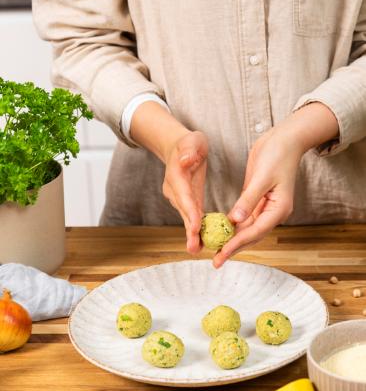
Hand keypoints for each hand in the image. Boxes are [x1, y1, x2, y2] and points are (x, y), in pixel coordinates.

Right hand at [162, 131, 207, 252]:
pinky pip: (191, 216)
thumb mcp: (192, 141)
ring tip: (197, 250)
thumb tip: (186, 160)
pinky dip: (195, 228)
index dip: (190, 212)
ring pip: (186, 217)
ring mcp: (178, 197)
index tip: (196, 226)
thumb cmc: (188, 143)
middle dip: (189, 230)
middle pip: (183, 211)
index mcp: (176, 175)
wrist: (177, 148)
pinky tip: (201, 242)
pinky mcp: (186, 201)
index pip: (184, 196)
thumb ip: (189, 150)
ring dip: (191, 234)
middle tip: (194, 248)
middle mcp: (174, 190)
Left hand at [213, 102, 338, 267]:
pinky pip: (244, 219)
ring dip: (232, 240)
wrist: (284, 140)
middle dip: (233, 249)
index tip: (222, 254)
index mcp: (279, 209)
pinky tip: (221, 233)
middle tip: (216, 261)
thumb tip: (234, 220)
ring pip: (247, 230)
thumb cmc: (278, 154)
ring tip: (215, 251)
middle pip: (251, 236)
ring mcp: (265, 208)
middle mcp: (273, 212)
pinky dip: (233, 227)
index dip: (237, 244)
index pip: (255, 232)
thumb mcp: (262, 176)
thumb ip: (248, 199)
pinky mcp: (257, 201)